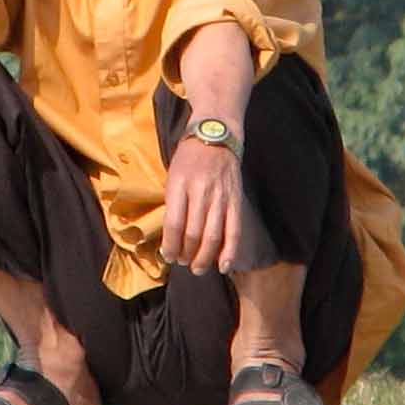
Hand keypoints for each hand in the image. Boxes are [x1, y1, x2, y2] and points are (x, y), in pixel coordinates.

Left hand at [160, 137, 245, 274]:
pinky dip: (229, 252)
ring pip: (213, 236)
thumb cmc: (188, 157)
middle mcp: (200, 191)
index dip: (170, 245)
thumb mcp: (172, 174)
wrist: (215, 136)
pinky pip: (234, 230)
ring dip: (204, 258)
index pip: (173, 223)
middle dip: (186, 254)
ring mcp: (220, 196)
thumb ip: (173, 202)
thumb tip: (171, 236)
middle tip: (182, 262)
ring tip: (198, 269)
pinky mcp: (235, 200)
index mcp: (179, 184)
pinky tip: (223, 266)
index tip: (168, 256)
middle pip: (193, 233)